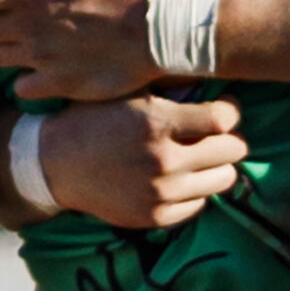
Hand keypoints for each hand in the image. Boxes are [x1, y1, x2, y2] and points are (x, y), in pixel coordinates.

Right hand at [43, 97, 248, 230]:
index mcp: (157, 123)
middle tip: (212, 133)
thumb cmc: (95, 118)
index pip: (225, 120)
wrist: (56, 164)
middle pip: (233, 151)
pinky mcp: (155, 217)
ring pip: (224, 179)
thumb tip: (214, 73)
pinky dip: (194, 189)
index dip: (230, 111)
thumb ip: (172, 86)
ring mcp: (161, 194)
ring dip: (216, 165)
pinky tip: (178, 176)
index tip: (224, 108)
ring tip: (198, 155)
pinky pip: (200, 203)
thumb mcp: (129, 91)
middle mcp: (163, 161)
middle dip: (227, 138)